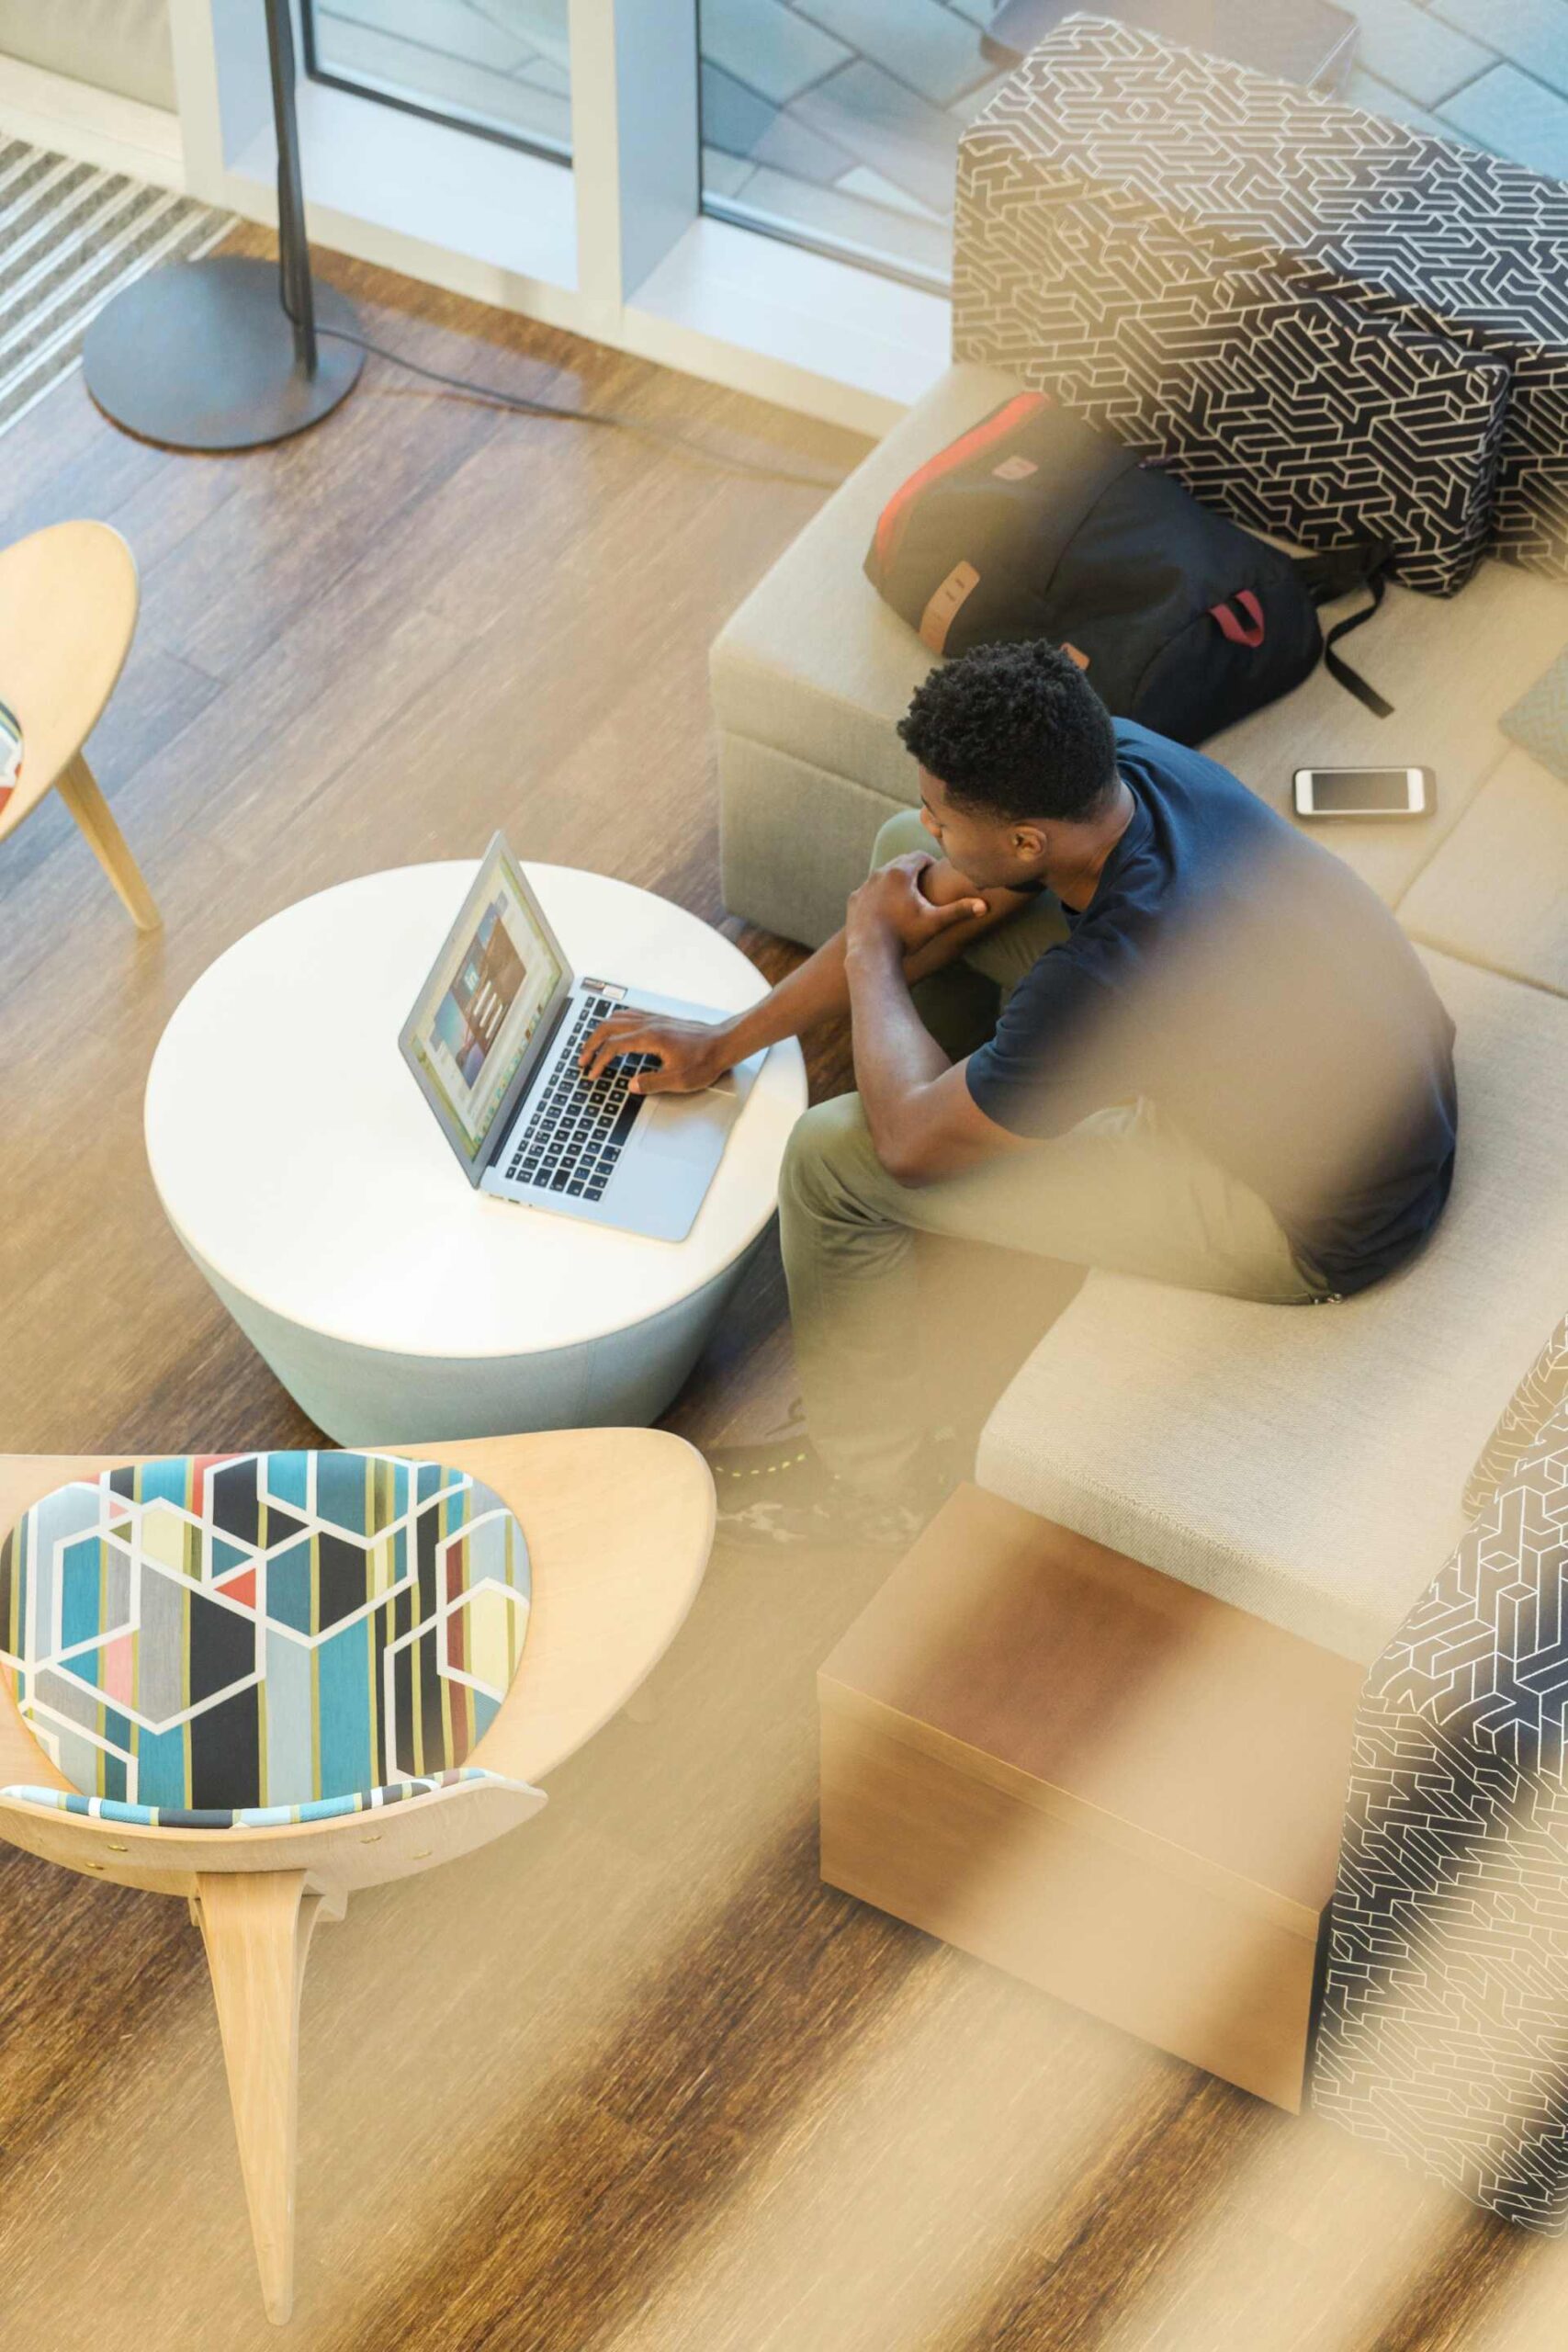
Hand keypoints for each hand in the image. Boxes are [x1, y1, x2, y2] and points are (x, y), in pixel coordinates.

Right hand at [578, 1009, 732, 1094]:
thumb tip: (631, 1085)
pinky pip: (629, 1015)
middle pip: (608, 1027)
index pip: (614, 1046)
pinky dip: (615, 1023)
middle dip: (591, 1043)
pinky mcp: (660, 1019)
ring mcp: (654, 1019)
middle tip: (582, 1059)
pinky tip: (615, 1031)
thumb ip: (652, 1083)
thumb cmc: (705, 1060)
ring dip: (601, 1031)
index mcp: (650, 1038)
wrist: (724, 1043)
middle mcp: (649, 1024)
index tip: (591, 1073)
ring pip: (617, 1018)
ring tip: (593, 1045)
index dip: (599, 1061)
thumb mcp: (679, 1080)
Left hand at [846, 852, 986, 955]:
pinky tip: (885, 907)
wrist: (871, 953)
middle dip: (912, 871)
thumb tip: (985, 905)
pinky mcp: (854, 899)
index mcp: (901, 873)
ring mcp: (864, 886)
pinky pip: (869, 890)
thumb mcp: (935, 922)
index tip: (935, 873)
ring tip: (905, 896)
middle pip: (900, 863)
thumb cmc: (905, 936)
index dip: (930, 863)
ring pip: (883, 876)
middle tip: (923, 883)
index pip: (919, 856)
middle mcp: (880, 873)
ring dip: (894, 882)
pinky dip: (878, 894)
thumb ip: (959, 910)